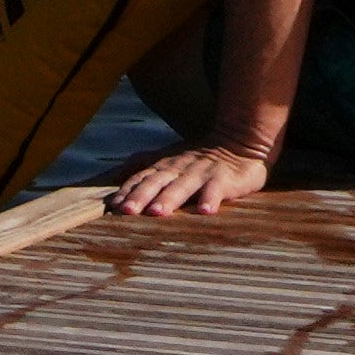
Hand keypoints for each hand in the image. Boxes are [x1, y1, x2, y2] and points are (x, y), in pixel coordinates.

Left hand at [105, 141, 281, 221]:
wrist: (241, 142)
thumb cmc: (200, 158)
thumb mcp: (169, 159)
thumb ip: (144, 164)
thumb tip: (116, 173)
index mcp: (166, 166)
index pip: (142, 178)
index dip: (128, 190)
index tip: (113, 206)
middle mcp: (180, 168)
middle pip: (157, 182)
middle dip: (141, 196)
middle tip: (126, 211)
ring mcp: (201, 173)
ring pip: (183, 185)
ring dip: (169, 198)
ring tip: (157, 213)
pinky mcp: (224, 179)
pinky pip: (217, 189)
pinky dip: (210, 199)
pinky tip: (205, 211)